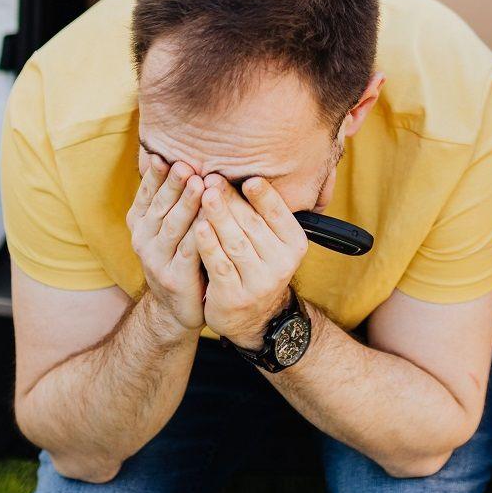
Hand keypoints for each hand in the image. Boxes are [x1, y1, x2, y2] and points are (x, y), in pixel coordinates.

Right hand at [126, 156, 206, 332]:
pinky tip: (209, 220)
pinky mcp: (175, 277)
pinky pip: (189, 251)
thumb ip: (172, 200)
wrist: (177, 308)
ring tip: (198, 184)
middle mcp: (144, 240)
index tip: (164, 155)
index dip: (155, 176)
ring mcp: (157, 260)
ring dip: (186, 204)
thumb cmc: (179, 257)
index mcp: (141, 224)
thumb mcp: (168, 227)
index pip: (147, 194)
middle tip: (184, 164)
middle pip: (160, 207)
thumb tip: (183, 159)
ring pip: (173, 226)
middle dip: (172, 184)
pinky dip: (199, 234)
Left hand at [195, 175, 309, 348]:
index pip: (278, 213)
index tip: (247, 178)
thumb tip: (241, 175)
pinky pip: (219, 265)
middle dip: (231, 200)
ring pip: (235, 242)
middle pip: (252, 225)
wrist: (252, 317)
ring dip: (218, 216)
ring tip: (202, 195)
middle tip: (211, 178)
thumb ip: (260, 214)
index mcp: (294, 244)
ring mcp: (259, 282)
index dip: (263, 195)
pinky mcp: (235, 296)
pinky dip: (208, 245)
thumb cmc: (256, 265)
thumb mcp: (270, 242)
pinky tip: (197, 227)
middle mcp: (282, 264)